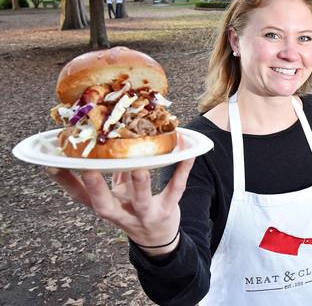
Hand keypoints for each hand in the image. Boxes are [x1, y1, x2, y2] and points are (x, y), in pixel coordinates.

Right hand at [45, 158, 194, 254]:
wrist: (159, 239)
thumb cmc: (133, 210)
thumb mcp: (117, 196)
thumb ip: (110, 173)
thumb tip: (98, 143)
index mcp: (106, 207)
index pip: (79, 198)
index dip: (65, 183)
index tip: (51, 164)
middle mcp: (122, 214)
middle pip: (104, 206)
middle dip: (96, 190)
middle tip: (88, 170)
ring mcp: (145, 215)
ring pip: (141, 203)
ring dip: (139, 186)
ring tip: (139, 168)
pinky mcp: (167, 209)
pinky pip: (176, 189)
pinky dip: (182, 170)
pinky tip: (188, 154)